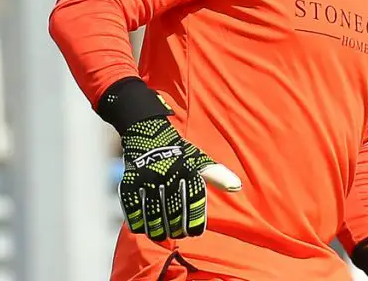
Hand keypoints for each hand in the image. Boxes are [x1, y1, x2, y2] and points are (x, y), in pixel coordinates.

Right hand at [118, 117, 240, 240]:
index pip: (195, 200)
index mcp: (188, 168)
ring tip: (162, 235)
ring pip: (154, 211)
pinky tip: (143, 228)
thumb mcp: (199, 160)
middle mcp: (169, 173)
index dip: (195, 219)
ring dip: (158, 228)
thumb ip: (216, 175)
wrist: (148, 132)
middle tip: (179, 234)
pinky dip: (137, 220)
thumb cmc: (179, 153)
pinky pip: (132, 205)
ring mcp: (148, 177)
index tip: (195, 232)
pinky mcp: (130, 179)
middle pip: (174, 209)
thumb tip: (236, 186)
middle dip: (177, 227)